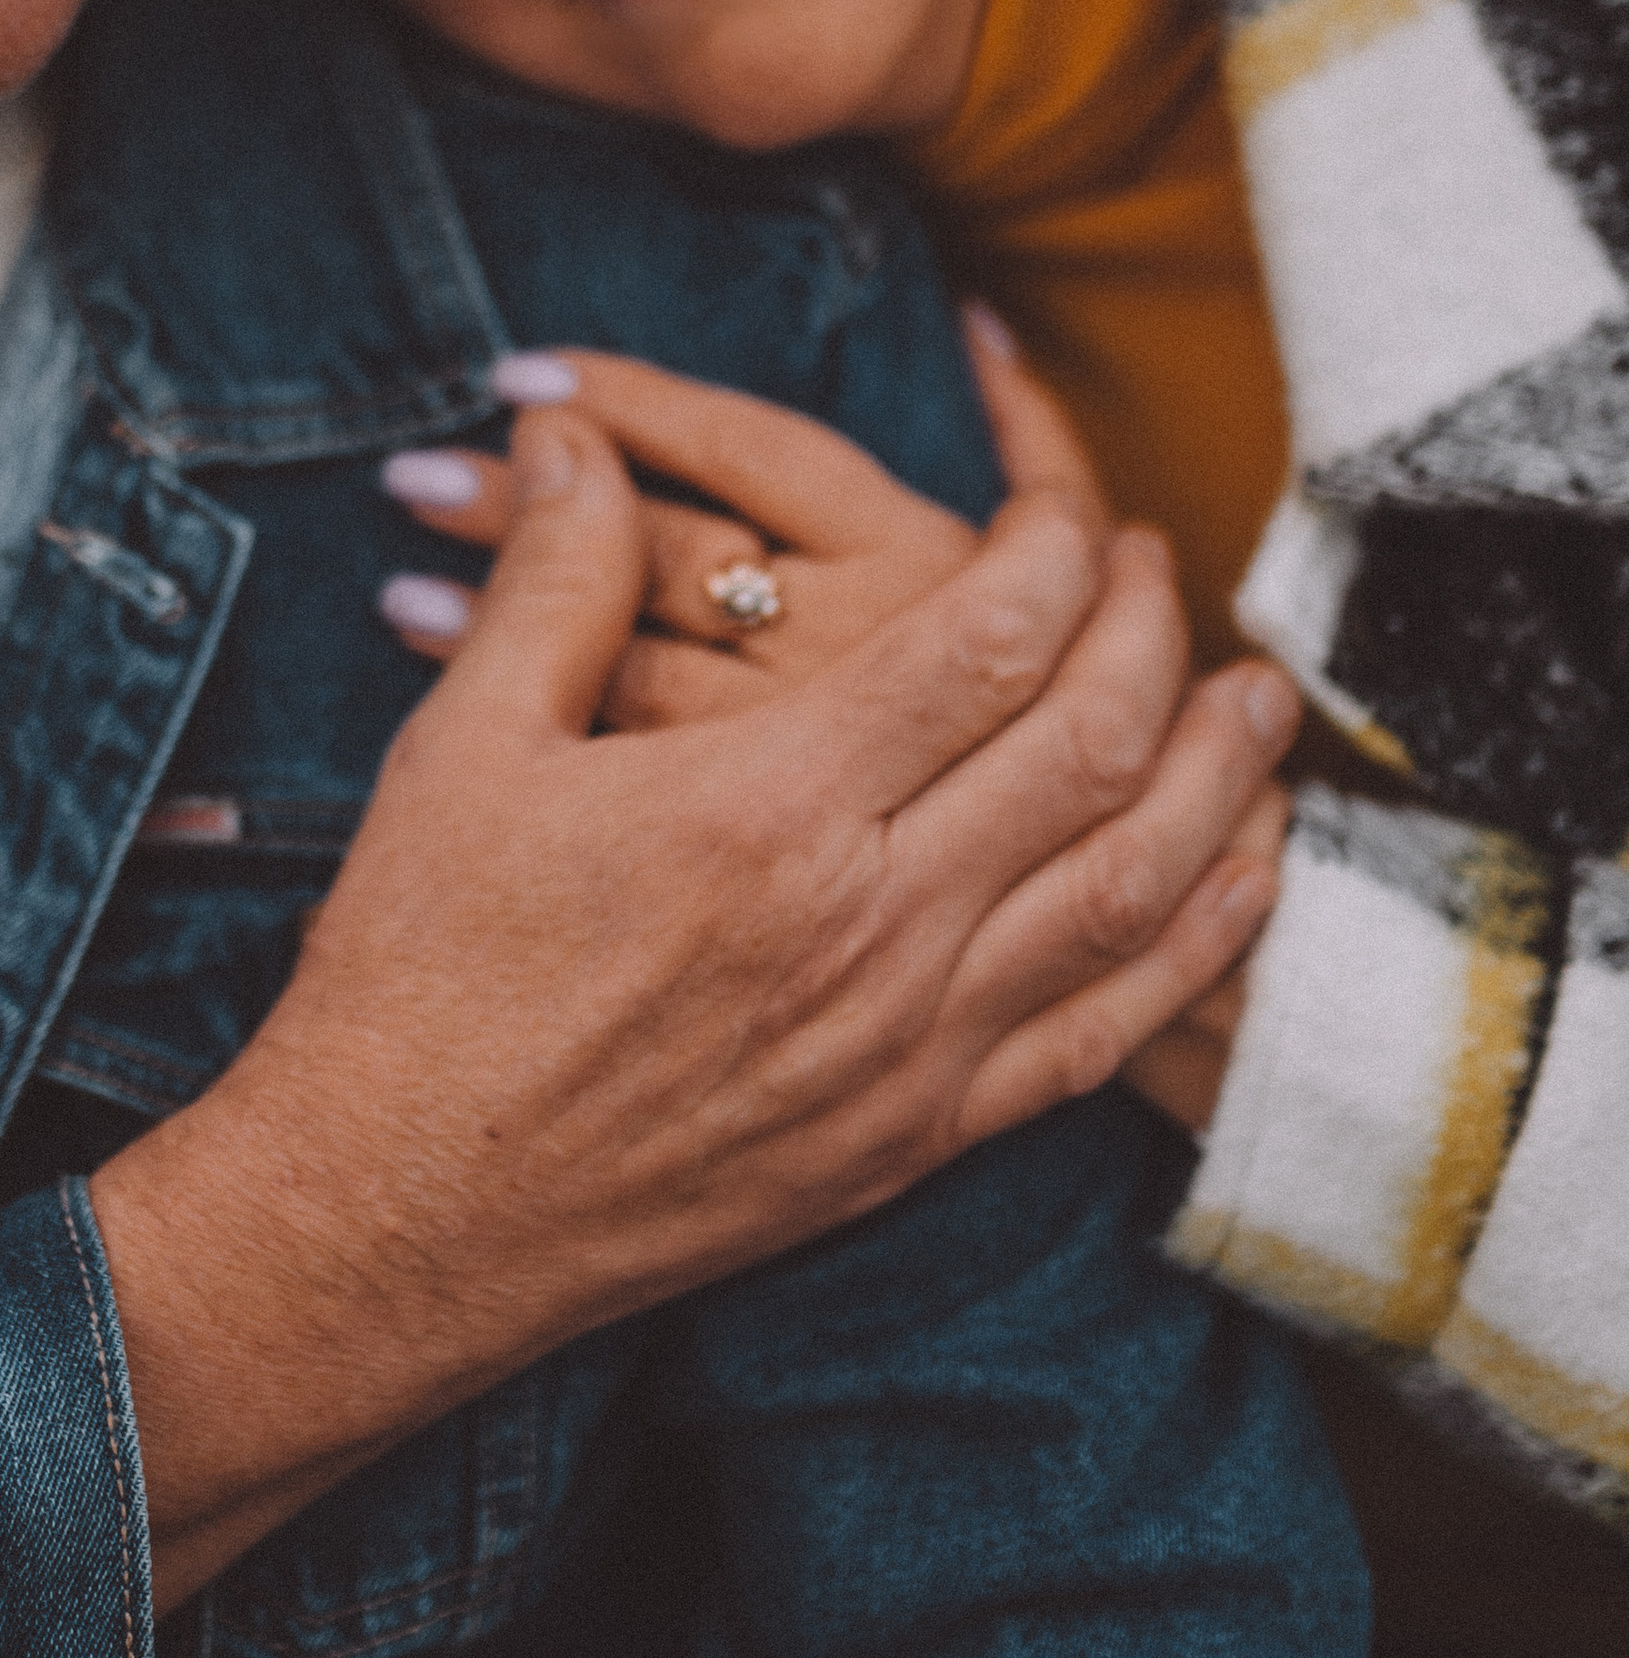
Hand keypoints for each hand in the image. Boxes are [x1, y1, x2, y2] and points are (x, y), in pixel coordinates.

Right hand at [92, 395, 1296, 1608]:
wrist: (394, 1220)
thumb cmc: (412, 979)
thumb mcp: (458, 751)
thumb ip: (553, 579)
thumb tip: (575, 437)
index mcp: (764, 809)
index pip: (985, 642)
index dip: (1055, 548)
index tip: (1067, 501)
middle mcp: (867, 926)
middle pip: (1092, 744)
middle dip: (1153, 630)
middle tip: (1160, 563)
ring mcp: (907, 1046)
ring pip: (1134, 885)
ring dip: (1222, 776)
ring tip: (1262, 696)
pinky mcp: (912, 1138)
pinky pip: (1106, 1031)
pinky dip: (1195, 944)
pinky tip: (1232, 883)